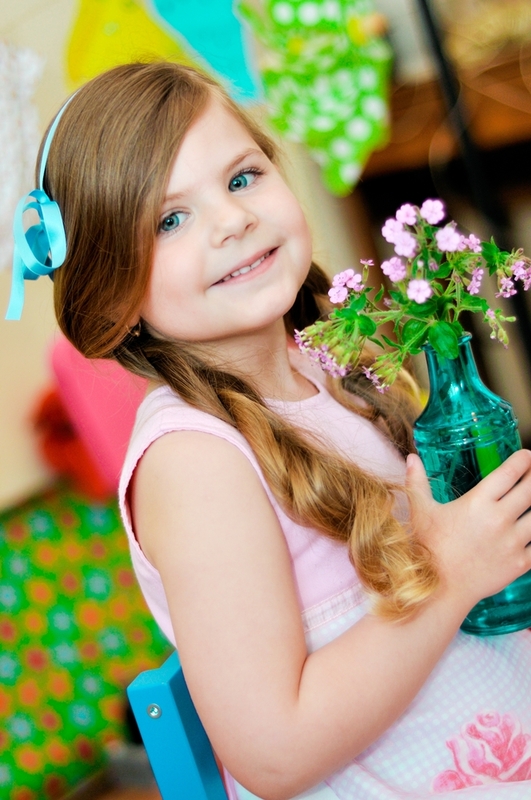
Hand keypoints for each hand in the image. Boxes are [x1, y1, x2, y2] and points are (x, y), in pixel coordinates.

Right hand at [406, 450, 530, 610]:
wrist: (439, 590)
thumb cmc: (428, 548)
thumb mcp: (421, 511)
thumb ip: (418, 482)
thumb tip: (412, 458)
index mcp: (478, 502)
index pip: (510, 472)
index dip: (524, 460)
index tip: (527, 456)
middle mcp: (499, 519)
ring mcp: (512, 542)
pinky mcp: (520, 563)